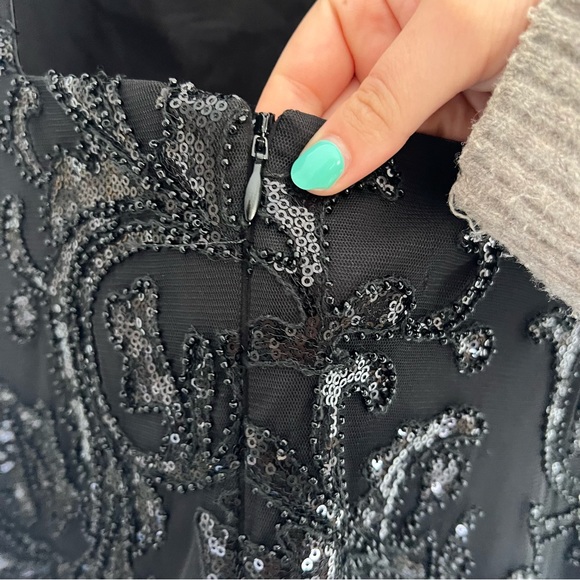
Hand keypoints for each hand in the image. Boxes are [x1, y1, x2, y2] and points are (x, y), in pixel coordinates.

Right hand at [257, 0, 538, 193]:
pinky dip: (380, 189)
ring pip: (354, 150)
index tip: (278, 172)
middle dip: (314, 162)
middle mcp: (373, 58)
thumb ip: (382, 105)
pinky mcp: (427, 133)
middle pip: (323, 119)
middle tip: (302, 204)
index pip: (298, 75)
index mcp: (357, 13)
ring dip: (346, 180)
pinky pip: (391, 167)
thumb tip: (321, 166)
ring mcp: (400, 100)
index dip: (284, 124)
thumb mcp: (445, 38)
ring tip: (332, 212)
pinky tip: (370, 208)